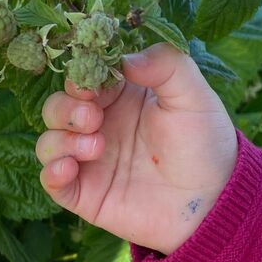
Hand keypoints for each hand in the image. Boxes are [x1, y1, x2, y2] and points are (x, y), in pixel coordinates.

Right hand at [37, 44, 237, 254]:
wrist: (213, 203)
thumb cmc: (205, 145)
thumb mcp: (194, 96)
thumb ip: (167, 65)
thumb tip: (126, 58)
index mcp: (121, 96)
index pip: (83, 77)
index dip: (81, 76)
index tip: (90, 83)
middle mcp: (99, 125)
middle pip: (57, 107)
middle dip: (67, 108)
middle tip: (92, 117)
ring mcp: (89, 160)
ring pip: (48, 141)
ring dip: (61, 139)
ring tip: (96, 146)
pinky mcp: (84, 193)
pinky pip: (50, 180)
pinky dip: (51, 171)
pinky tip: (70, 168)